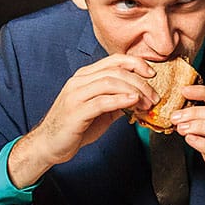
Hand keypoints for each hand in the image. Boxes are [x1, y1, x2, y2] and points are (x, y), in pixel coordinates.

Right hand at [8, 55, 157, 186]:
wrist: (50, 144)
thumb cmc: (75, 127)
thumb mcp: (101, 111)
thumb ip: (118, 102)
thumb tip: (140, 99)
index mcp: (85, 76)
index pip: (114, 60)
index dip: (136, 63)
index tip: (152, 74)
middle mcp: (79, 81)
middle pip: (116, 71)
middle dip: (140, 82)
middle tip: (154, 97)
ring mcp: (76, 94)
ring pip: (110, 82)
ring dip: (134, 91)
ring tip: (147, 103)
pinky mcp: (76, 111)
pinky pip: (102, 101)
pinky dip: (120, 100)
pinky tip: (133, 102)